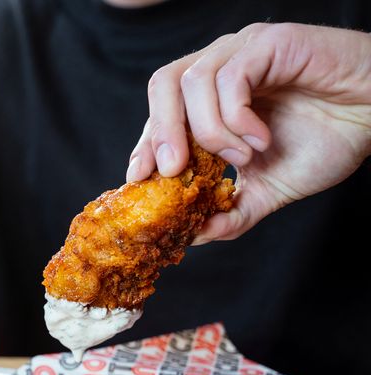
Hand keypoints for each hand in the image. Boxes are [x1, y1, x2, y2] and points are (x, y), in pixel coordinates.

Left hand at [127, 23, 370, 242]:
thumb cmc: (330, 139)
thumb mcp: (270, 188)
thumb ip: (232, 211)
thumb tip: (196, 237)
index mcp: (212, 97)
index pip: (160, 112)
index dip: (144, 144)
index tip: (138, 179)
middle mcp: (222, 68)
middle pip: (163, 85)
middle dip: (159, 133)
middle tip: (170, 172)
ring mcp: (244, 51)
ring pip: (192, 82)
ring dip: (210, 131)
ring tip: (242, 157)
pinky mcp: (270, 43)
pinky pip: (232, 77)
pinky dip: (237, 116)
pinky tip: (259, 140)